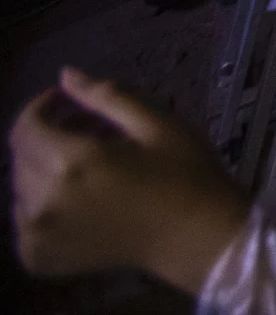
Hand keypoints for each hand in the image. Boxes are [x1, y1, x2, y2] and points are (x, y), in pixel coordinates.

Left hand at [11, 67, 249, 287]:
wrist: (196, 235)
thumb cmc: (184, 173)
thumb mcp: (155, 122)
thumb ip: (106, 96)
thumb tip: (65, 75)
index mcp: (71, 161)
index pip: (25, 127)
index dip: (41, 107)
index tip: (66, 101)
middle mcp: (44, 199)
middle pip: (22, 157)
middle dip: (49, 136)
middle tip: (90, 131)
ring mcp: (38, 234)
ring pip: (22, 189)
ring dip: (46, 171)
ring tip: (89, 167)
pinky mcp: (41, 257)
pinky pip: (24, 222)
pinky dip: (42, 207)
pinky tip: (78, 202)